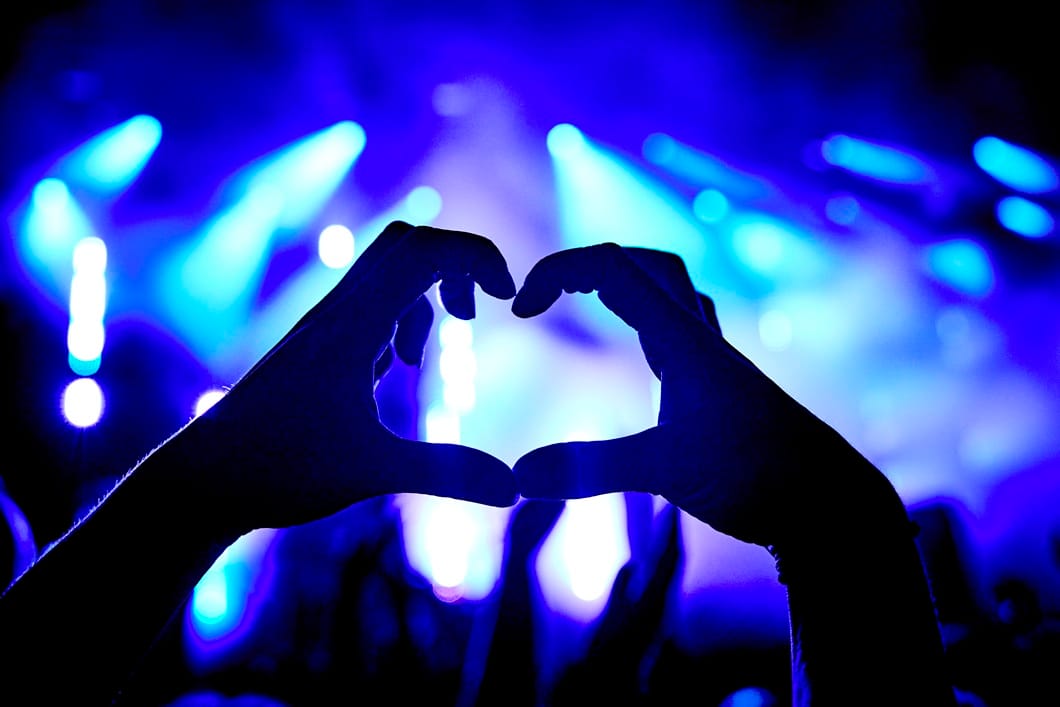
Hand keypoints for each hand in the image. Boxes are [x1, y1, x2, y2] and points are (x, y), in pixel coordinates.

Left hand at [193, 221, 518, 533]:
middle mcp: (337, 313)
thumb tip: (514, 488)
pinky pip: (366, 307)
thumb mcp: (371, 471)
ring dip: (423, 298)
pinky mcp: (314, 350)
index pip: (425, 248)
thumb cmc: (278, 469)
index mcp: (355, 325)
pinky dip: (396, 322)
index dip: (478, 256)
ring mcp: (322, 329)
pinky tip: (386, 374)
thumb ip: (446, 473)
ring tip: (416, 361)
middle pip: (406, 243)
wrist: (202, 479)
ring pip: (384, 273)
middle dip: (455, 265)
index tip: (509, 299)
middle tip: (475, 315)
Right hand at [511, 243, 885, 547]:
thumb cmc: (759, 474)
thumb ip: (592, 468)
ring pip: (667, 294)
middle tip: (545, 294)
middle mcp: (698, 339)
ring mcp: (712, 363)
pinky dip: (645, 323)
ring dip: (621, 287)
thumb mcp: (668, 470)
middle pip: (644, 263)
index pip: (611, 267)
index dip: (556, 271)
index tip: (520, 310)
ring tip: (582, 307)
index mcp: (682, 339)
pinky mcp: (718, 389)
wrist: (828, 499)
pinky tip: (637, 355)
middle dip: (588, 264)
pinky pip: (678, 332)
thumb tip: (518, 476)